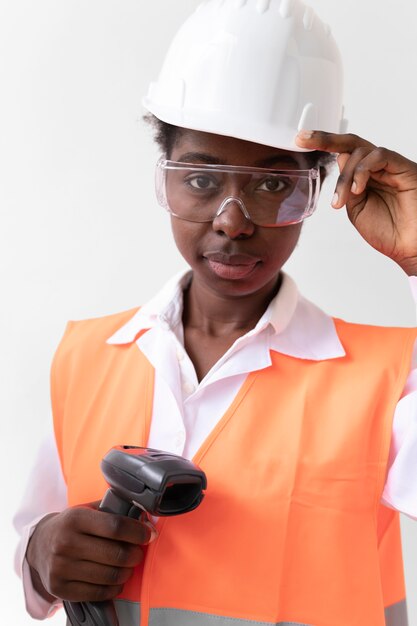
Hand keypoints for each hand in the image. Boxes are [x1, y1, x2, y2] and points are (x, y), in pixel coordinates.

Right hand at [26, 502, 155, 602]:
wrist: (38, 545)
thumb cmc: (71, 525)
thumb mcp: (87, 510)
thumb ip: (114, 511)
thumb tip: (146, 522)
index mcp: (75, 519)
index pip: (115, 526)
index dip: (137, 532)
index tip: (148, 534)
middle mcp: (66, 543)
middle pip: (116, 554)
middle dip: (135, 554)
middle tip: (138, 553)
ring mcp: (61, 568)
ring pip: (110, 576)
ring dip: (127, 572)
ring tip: (128, 566)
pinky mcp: (60, 589)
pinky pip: (98, 593)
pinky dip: (114, 588)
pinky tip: (115, 580)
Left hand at [296, 131, 416, 275]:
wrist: (409, 246)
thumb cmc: (388, 232)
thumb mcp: (356, 209)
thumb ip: (346, 185)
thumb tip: (340, 159)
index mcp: (365, 178)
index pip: (343, 154)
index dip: (323, 144)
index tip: (300, 140)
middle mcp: (377, 168)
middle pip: (350, 143)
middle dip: (325, 139)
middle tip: (304, 139)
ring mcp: (390, 166)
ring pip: (360, 152)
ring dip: (345, 175)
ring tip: (342, 200)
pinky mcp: (403, 167)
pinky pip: (380, 155)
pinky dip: (363, 170)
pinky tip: (358, 189)